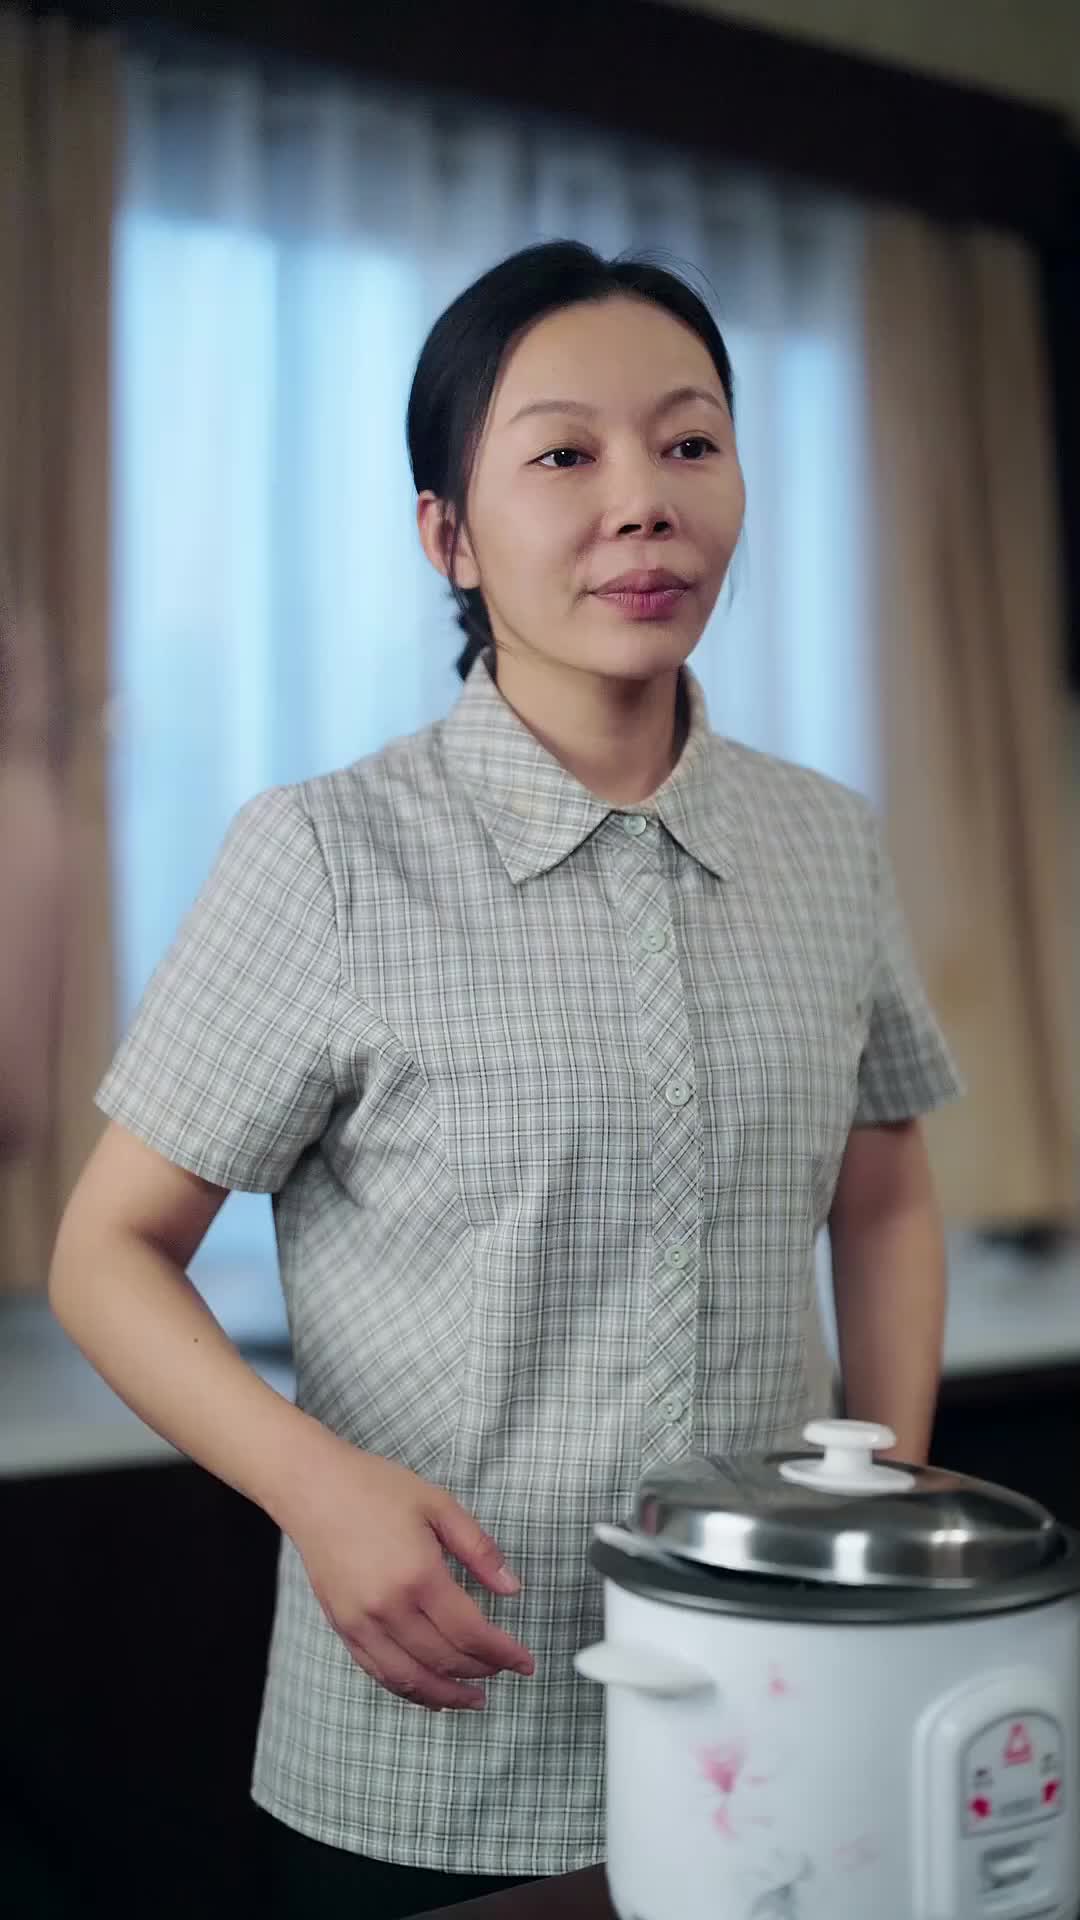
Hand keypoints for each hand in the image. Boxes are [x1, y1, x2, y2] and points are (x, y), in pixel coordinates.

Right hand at [285, 1437, 534, 1710]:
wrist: (314, 1489)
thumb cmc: (377, 1489)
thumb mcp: (438, 1504)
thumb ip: (479, 1549)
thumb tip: (513, 1589)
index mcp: (419, 1576)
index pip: (471, 1632)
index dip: (503, 1653)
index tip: (526, 1662)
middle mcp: (389, 1609)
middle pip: (445, 1660)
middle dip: (482, 1672)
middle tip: (505, 1672)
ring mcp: (362, 1623)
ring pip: (411, 1679)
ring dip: (447, 1695)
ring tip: (473, 1699)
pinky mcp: (343, 1629)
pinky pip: (380, 1673)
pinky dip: (409, 1690)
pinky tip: (429, 1691)